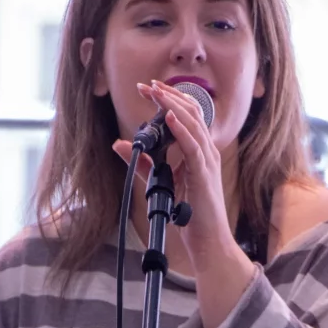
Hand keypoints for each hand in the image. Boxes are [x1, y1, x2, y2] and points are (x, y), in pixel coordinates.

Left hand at [113, 80, 235, 271]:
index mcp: (199, 152)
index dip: (170, 99)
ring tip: (155, 92)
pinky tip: (169, 116)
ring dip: (172, 105)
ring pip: (193, 124)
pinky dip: (181, 129)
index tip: (149, 89)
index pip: (187, 116)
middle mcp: (206, 153)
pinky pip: (193, 147)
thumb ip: (144, 163)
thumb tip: (120, 144)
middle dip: (168, 95)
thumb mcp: (161, 183)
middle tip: (147, 85)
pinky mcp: (203, 175)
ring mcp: (207, 162)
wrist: (208, 241)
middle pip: (191, 113)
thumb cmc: (189, 215)